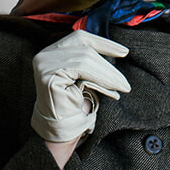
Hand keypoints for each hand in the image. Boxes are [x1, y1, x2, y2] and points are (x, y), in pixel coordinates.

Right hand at [31, 30, 129, 144]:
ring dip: (108, 74)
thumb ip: (91, 63)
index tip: (123, 52)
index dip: (103, 43)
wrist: (58, 130)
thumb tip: (116, 50)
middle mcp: (44, 55)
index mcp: (52, 52)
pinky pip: (82, 69)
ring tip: (122, 87)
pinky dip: (101, 78)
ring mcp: (44, 64)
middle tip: (125, 80)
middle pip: (85, 49)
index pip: (80, 38)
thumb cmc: (72, 107)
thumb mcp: (84, 78)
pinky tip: (113, 89)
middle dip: (109, 64)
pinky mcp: (48, 75)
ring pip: (86, 59)